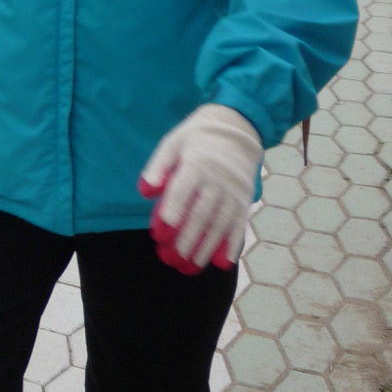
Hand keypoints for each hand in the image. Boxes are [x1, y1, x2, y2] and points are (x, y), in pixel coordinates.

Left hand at [138, 103, 262, 273]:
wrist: (237, 126)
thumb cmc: (197, 137)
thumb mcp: (173, 142)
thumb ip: (159, 167)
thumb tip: (146, 191)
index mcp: (197, 164)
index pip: (183, 192)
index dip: (172, 212)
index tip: (160, 233)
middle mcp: (218, 180)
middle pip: (202, 213)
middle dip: (187, 238)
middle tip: (173, 258)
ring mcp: (234, 192)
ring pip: (220, 223)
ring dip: (206, 246)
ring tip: (192, 265)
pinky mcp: (245, 199)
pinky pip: (240, 224)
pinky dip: (232, 244)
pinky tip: (222, 262)